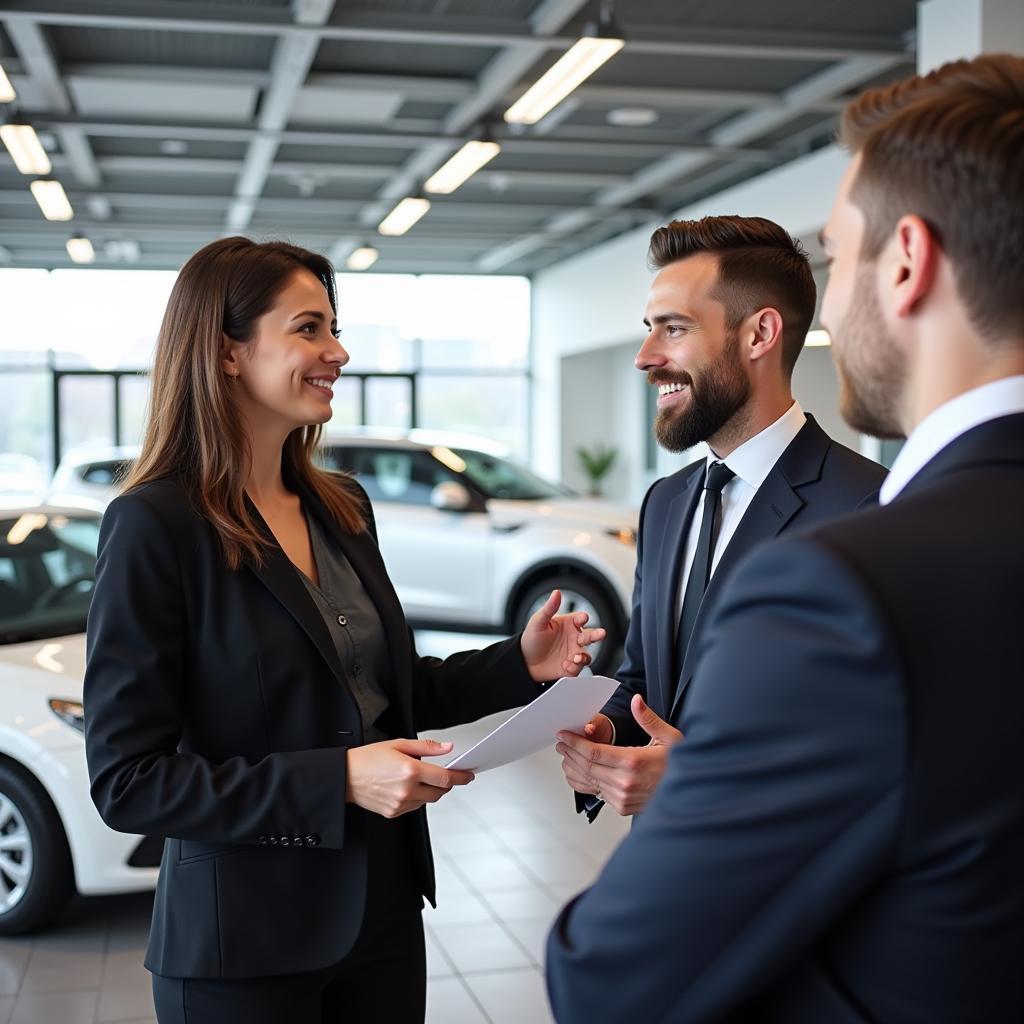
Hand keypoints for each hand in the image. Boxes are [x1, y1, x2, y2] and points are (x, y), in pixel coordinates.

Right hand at [345, 738, 474, 817]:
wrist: (344, 777)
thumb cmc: (368, 758)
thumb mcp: (398, 744)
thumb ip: (427, 747)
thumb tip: (447, 748)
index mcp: (410, 770)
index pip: (445, 778)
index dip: (461, 777)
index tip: (468, 775)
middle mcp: (407, 790)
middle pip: (440, 792)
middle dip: (446, 784)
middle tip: (444, 775)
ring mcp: (400, 804)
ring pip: (428, 801)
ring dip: (430, 791)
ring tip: (418, 778)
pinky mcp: (394, 813)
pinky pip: (414, 807)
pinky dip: (417, 798)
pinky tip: (406, 787)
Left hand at [520, 589, 606, 681]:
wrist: (525, 662)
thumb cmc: (532, 639)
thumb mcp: (538, 622)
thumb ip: (549, 608)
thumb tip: (557, 592)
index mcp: (568, 624)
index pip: (580, 619)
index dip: (582, 618)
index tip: (582, 618)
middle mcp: (574, 638)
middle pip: (590, 636)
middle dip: (596, 634)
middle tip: (601, 633)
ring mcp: (573, 653)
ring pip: (586, 654)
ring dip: (584, 655)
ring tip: (577, 657)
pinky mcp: (572, 667)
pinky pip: (578, 668)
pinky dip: (575, 667)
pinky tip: (566, 665)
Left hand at [556, 695, 681, 815]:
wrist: (691, 794)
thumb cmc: (680, 766)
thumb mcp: (669, 737)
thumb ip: (648, 719)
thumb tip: (636, 701)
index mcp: (633, 762)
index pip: (594, 752)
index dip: (575, 742)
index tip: (564, 734)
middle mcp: (625, 782)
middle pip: (587, 766)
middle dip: (570, 752)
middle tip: (561, 741)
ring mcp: (623, 797)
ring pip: (589, 780)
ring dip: (574, 766)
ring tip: (565, 754)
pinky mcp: (622, 806)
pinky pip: (596, 792)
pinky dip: (584, 781)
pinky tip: (579, 772)